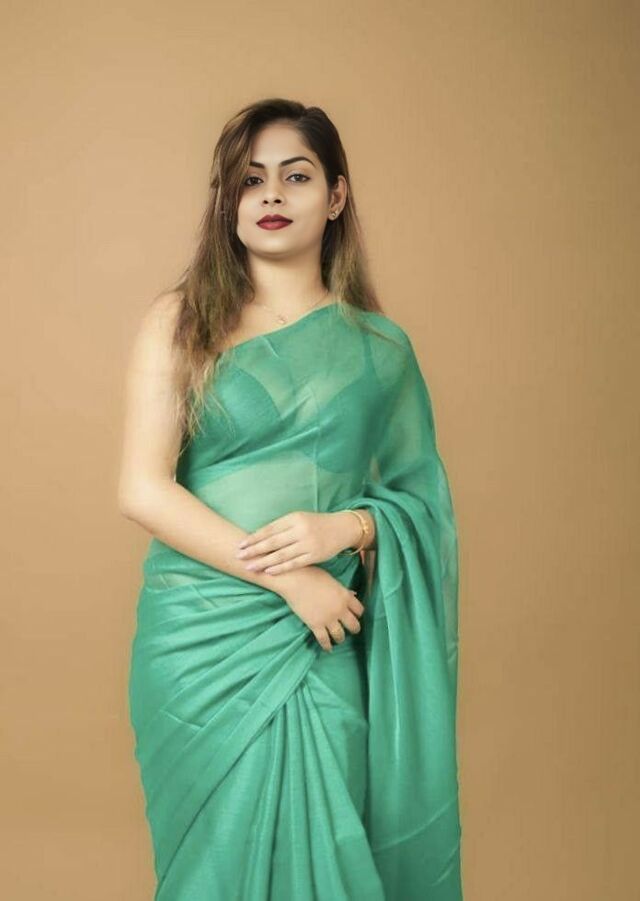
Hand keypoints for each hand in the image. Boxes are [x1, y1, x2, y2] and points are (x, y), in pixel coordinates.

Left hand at [235, 510, 359, 574]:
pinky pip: (294, 563)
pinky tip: (269, 571)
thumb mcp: (300, 519)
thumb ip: (282, 527)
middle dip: (254, 550)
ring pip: (281, 555)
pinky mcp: (315, 555)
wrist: (342, 528)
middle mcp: (300, 530)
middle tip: (239, 557)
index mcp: (294, 518)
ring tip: (250, 567)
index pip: (269, 529)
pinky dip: (280, 568)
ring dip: (263, 562)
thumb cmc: (316, 524)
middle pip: (272, 542)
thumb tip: (259, 537)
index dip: (254, 538)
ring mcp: (308, 543)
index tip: (240, 545)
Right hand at [279, 566, 364, 652]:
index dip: (358, 614)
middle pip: (354, 625)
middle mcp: (340, 609)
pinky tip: (328, 648)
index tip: (355, 615)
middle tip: (351, 629)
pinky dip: (327, 646)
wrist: (294, 579)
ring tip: (339, 639)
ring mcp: (328, 619)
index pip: (359, 610)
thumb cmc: (312, 574)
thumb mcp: (332, 580)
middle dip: (354, 628)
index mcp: (345, 596)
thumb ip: (342, 590)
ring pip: (340, 635)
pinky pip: (324, 640)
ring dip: (340, 638)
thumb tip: (352, 594)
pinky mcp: (315, 625)